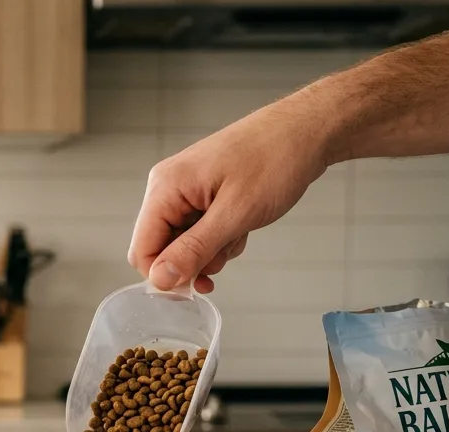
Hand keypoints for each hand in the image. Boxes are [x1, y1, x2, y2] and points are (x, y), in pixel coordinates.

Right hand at [128, 98, 333, 291]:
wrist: (306, 131)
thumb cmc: (275, 159)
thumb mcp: (235, 213)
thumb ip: (194, 249)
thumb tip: (160, 279)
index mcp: (166, 188)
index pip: (142, 248)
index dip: (165, 274)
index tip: (195, 284)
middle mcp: (169, 187)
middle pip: (161, 247)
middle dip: (193, 261)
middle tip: (225, 254)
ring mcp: (186, 190)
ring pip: (183, 242)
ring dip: (211, 250)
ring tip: (240, 233)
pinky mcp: (203, 193)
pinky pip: (199, 230)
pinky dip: (220, 237)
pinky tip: (242, 226)